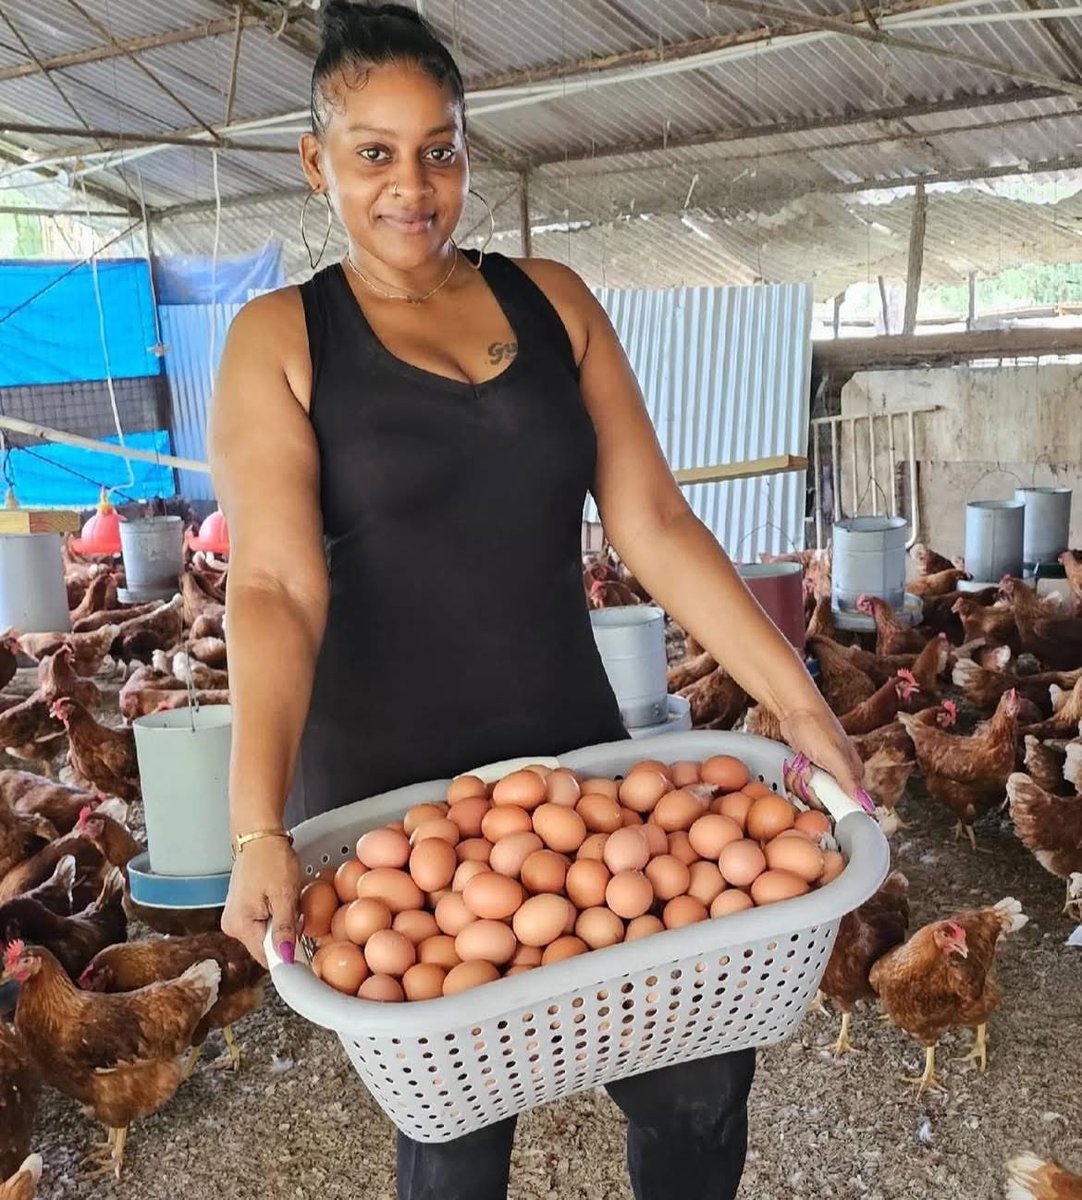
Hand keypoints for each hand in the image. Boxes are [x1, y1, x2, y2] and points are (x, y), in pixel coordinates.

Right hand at [221, 835, 301, 967]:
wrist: (259, 835)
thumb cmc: (272, 859)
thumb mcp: (284, 894)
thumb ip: (283, 928)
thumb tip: (284, 958)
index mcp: (240, 925)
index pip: (267, 957)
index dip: (289, 954)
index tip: (307, 945)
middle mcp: (232, 926)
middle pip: (266, 946)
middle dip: (286, 935)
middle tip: (297, 910)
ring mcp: (235, 917)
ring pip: (265, 934)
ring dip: (282, 924)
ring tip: (289, 901)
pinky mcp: (241, 908)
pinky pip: (262, 922)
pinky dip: (275, 915)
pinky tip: (281, 899)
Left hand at [778, 705, 868, 809]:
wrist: (794, 710)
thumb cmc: (816, 726)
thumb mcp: (833, 755)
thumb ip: (848, 780)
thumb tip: (865, 804)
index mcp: (854, 773)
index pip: (847, 804)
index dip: (830, 803)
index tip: (818, 792)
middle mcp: (841, 775)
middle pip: (825, 802)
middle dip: (810, 790)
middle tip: (806, 772)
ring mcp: (823, 772)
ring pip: (810, 793)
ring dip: (800, 781)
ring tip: (801, 764)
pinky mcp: (809, 769)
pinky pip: (800, 784)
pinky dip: (794, 776)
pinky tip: (795, 763)